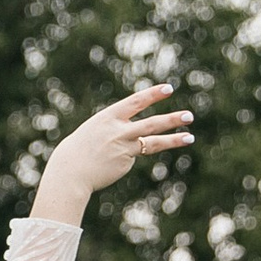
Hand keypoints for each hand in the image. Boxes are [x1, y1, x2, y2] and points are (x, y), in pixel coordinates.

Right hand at [31, 83, 191, 221]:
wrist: (70, 172)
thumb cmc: (79, 149)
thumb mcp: (95, 129)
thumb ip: (116, 127)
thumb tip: (139, 133)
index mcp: (109, 117)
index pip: (136, 102)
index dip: (153, 94)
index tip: (169, 88)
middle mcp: (119, 131)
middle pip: (152, 123)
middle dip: (172, 119)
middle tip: (189, 115)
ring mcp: (125, 148)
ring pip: (154, 142)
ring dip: (174, 139)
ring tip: (190, 137)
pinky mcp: (126, 162)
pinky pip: (133, 156)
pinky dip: (126, 157)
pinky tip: (110, 162)